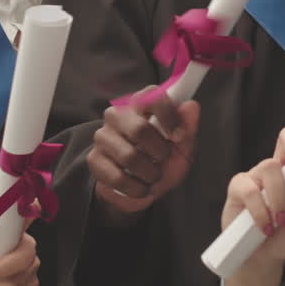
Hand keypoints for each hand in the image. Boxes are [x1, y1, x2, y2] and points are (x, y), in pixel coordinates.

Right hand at [88, 91, 200, 222]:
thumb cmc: (163, 161)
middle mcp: (118, 114)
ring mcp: (103, 136)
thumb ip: (188, 126)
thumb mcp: (183, 146)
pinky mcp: (93, 159)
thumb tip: (191, 106)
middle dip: (159, 151)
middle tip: (163, 159)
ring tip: (153, 175)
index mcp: (141, 104)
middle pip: (139, 129)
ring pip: (129, 156)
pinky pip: (117, 177)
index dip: (168, 117)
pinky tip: (140, 187)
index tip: (178, 136)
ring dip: (149, 173)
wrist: (141, 188)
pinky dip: (136, 188)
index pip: (151, 97)